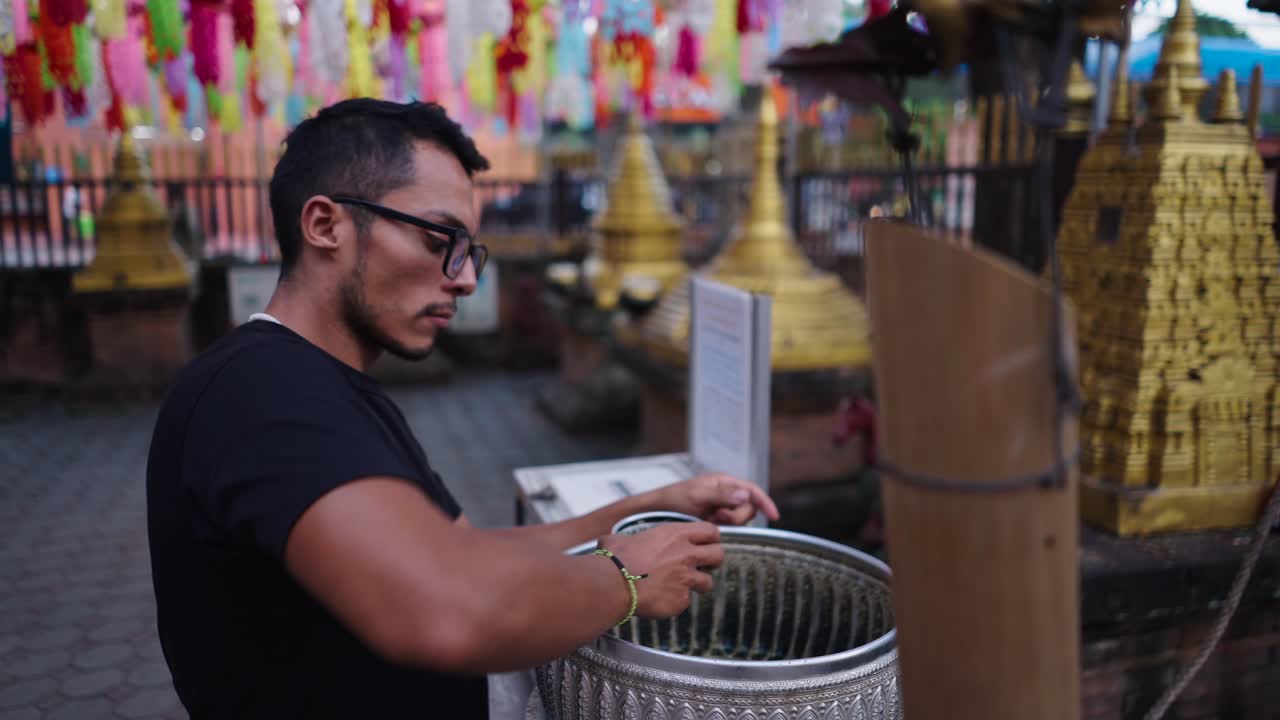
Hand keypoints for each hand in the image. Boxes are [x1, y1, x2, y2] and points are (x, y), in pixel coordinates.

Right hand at [598, 522, 724, 618]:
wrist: (613, 584)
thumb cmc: (615, 560)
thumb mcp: (621, 539)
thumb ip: (627, 540)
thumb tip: (609, 542)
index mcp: (676, 535)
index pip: (711, 531)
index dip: (709, 538)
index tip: (704, 544)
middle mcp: (686, 555)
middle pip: (718, 555)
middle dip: (712, 561)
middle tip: (701, 565)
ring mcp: (686, 579)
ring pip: (707, 582)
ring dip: (697, 584)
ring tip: (680, 586)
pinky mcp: (681, 600)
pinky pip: (685, 601)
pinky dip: (676, 601)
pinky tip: (662, 599)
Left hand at [650, 474, 779, 525]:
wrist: (655, 512)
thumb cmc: (673, 499)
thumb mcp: (697, 495)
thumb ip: (721, 496)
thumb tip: (745, 496)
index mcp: (724, 482)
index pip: (752, 490)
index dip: (765, 502)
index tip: (774, 516)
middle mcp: (726, 494)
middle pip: (749, 508)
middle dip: (737, 516)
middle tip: (718, 517)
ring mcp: (721, 508)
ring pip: (740, 520)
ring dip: (729, 523)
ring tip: (710, 520)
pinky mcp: (716, 521)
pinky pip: (730, 527)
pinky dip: (722, 529)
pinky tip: (708, 526)